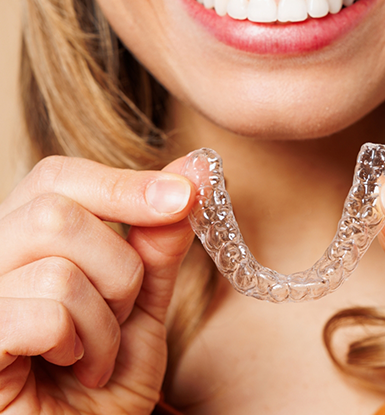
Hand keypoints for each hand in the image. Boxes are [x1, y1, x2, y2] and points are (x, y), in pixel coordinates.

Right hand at [0, 155, 195, 413]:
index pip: (59, 177)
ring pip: (58, 267)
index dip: (125, 184)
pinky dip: (80, 344)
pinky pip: (45, 314)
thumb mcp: (142, 299)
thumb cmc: (106, 376)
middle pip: (55, 212)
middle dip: (118, 267)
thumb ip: (158, 240)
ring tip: (98, 350)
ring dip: (105, 317)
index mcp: (25, 238)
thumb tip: (194, 173)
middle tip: (121, 310)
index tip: (187, 194)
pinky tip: (74, 367)